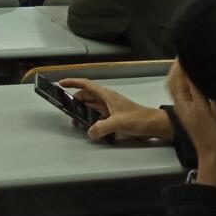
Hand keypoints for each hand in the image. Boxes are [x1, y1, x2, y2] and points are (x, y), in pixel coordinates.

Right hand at [59, 78, 174, 142]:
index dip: (73, 82)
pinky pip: (98, 116)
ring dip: (83, 112)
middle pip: (87, 97)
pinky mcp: (114, 117)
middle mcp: (107, 100)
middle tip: (67, 110)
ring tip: (76, 121)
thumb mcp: (119, 122)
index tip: (61, 83)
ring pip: (92, 107)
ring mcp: (110, 108)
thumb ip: (102, 127)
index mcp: (107, 95)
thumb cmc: (139, 119)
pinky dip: (92, 119)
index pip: (86, 85)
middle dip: (75, 101)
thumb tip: (89, 133)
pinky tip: (89, 127)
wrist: (155, 125)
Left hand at [167, 63, 215, 188]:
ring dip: (188, 73)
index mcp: (181, 100)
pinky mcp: (201, 113)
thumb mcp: (204, 109)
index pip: (176, 75)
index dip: (180, 62)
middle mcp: (183, 103)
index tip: (188, 47)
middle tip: (192, 51)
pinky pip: (195, 93)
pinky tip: (206, 79)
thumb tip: (190, 66)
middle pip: (177, 79)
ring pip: (185, 85)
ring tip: (198, 61)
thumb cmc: (212, 134)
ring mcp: (192, 108)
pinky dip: (196, 83)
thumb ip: (196, 88)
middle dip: (181, 65)